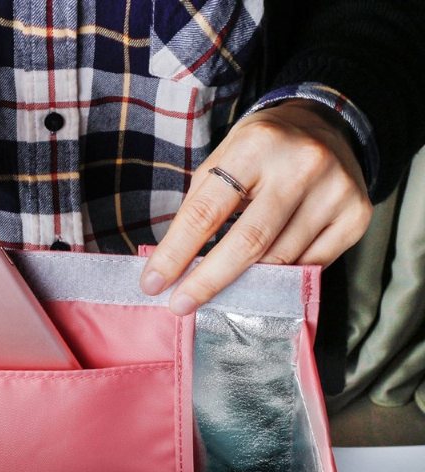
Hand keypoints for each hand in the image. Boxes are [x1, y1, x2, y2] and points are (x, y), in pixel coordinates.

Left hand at [140, 100, 373, 313]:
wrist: (326, 126)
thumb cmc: (261, 151)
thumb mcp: (223, 160)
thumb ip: (199, 208)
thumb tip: (172, 268)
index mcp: (255, 145)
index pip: (206, 212)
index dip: (175, 254)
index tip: (153, 284)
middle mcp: (301, 164)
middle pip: (247, 242)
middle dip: (207, 281)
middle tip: (180, 306)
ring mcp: (335, 190)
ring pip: (280, 260)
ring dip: (245, 284)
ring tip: (222, 293)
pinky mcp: (357, 214)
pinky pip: (311, 266)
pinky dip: (283, 279)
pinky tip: (265, 280)